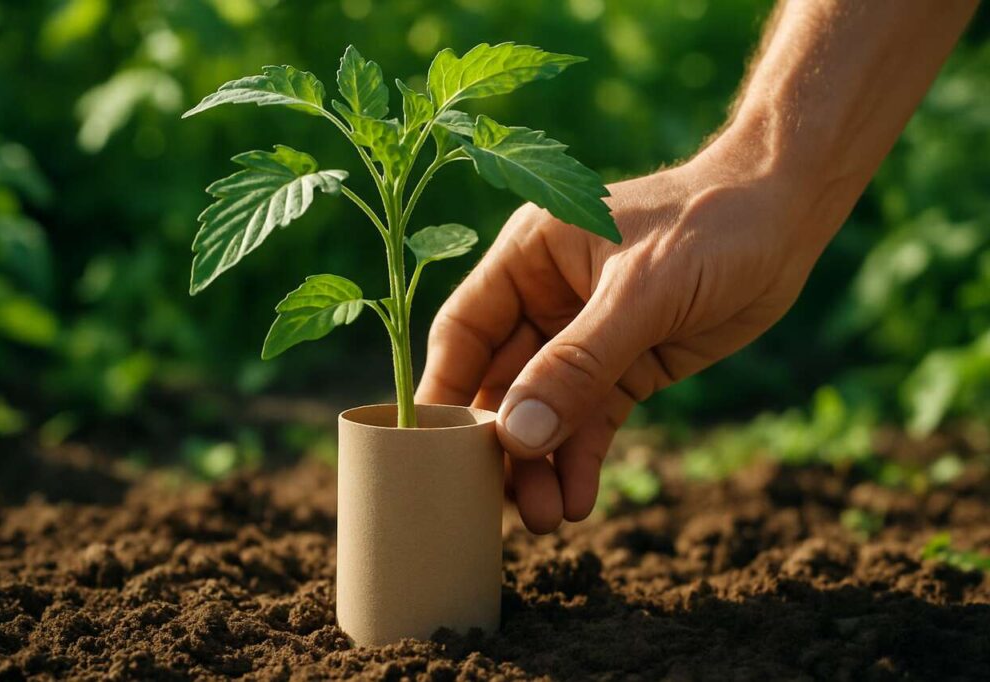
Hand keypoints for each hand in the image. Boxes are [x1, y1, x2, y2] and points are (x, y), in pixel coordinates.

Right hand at [417, 126, 829, 533]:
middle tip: (499, 503)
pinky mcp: (626, 366)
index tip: (429, 452)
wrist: (787, 218)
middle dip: (499, 444)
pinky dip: (582, 458)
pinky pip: (592, 420)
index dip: (444, 388)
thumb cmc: (710, 225)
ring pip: (545, 411)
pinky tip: (579, 498)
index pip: (465, 329)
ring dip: (540, 464)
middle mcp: (546, 297)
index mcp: (529, 256)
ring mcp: (586, 337)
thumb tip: (516, 435)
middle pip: (501, 381)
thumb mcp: (641, 292)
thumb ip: (578, 363)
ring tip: (545, 517)